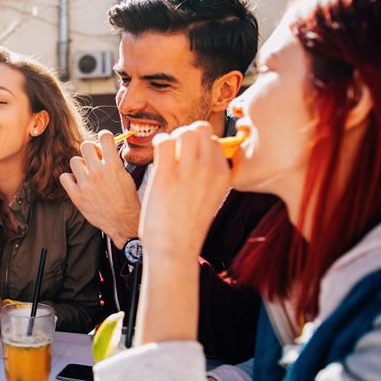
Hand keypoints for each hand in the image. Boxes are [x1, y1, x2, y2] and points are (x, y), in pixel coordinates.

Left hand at [60, 130, 140, 249]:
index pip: (105, 137)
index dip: (104, 137)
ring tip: (87, 174)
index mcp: (113, 165)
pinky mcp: (76, 196)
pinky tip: (78, 183)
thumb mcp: (126, 176)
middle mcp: (98, 172)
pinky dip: (69, 179)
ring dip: (80, 165)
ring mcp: (86, 184)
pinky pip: (64, 177)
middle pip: (86, 145)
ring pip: (74, 160)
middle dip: (90, 150)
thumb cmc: (127, 200)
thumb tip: (105, 149)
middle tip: (94, 159)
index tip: (104, 142)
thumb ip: (115, 162)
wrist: (123, 223)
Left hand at [141, 122, 231, 258]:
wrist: (174, 249)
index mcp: (224, 176)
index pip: (215, 140)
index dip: (200, 142)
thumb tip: (202, 152)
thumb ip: (211, 175)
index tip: (189, 153)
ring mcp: (188, 174)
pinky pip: (163, 143)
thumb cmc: (189, 225)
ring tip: (166, 152)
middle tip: (177, 148)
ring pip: (183, 132)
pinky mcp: (166, 178)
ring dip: (172, 137)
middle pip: (201, 130)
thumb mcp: (212, 197)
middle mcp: (210, 171)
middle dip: (186, 133)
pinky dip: (158, 143)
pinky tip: (157, 155)